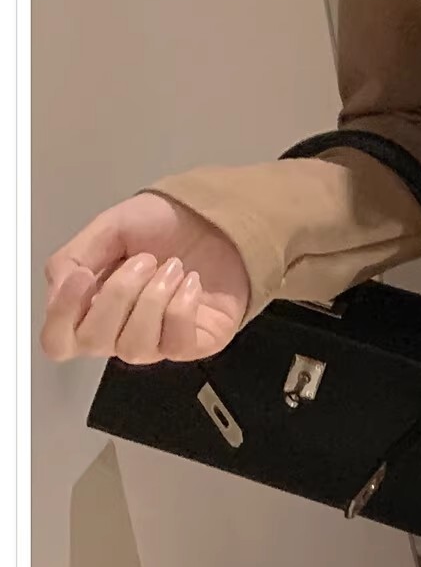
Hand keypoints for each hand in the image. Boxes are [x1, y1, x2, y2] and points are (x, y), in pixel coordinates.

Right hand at [41, 194, 249, 364]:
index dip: (64, 314)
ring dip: (153, 299)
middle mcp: (119, 331)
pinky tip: (191, 283)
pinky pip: (177, 346)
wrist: (215, 219)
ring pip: (134, 347)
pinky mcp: (193, 345)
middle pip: (94, 342)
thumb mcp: (107, 228)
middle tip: (145, 259)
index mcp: (90, 306)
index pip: (58, 340)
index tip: (84, 276)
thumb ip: (72, 258)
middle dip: (119, 293)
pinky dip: (182, 308)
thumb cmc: (162, 226)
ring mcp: (156, 342)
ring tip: (173, 267)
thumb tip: (59, 289)